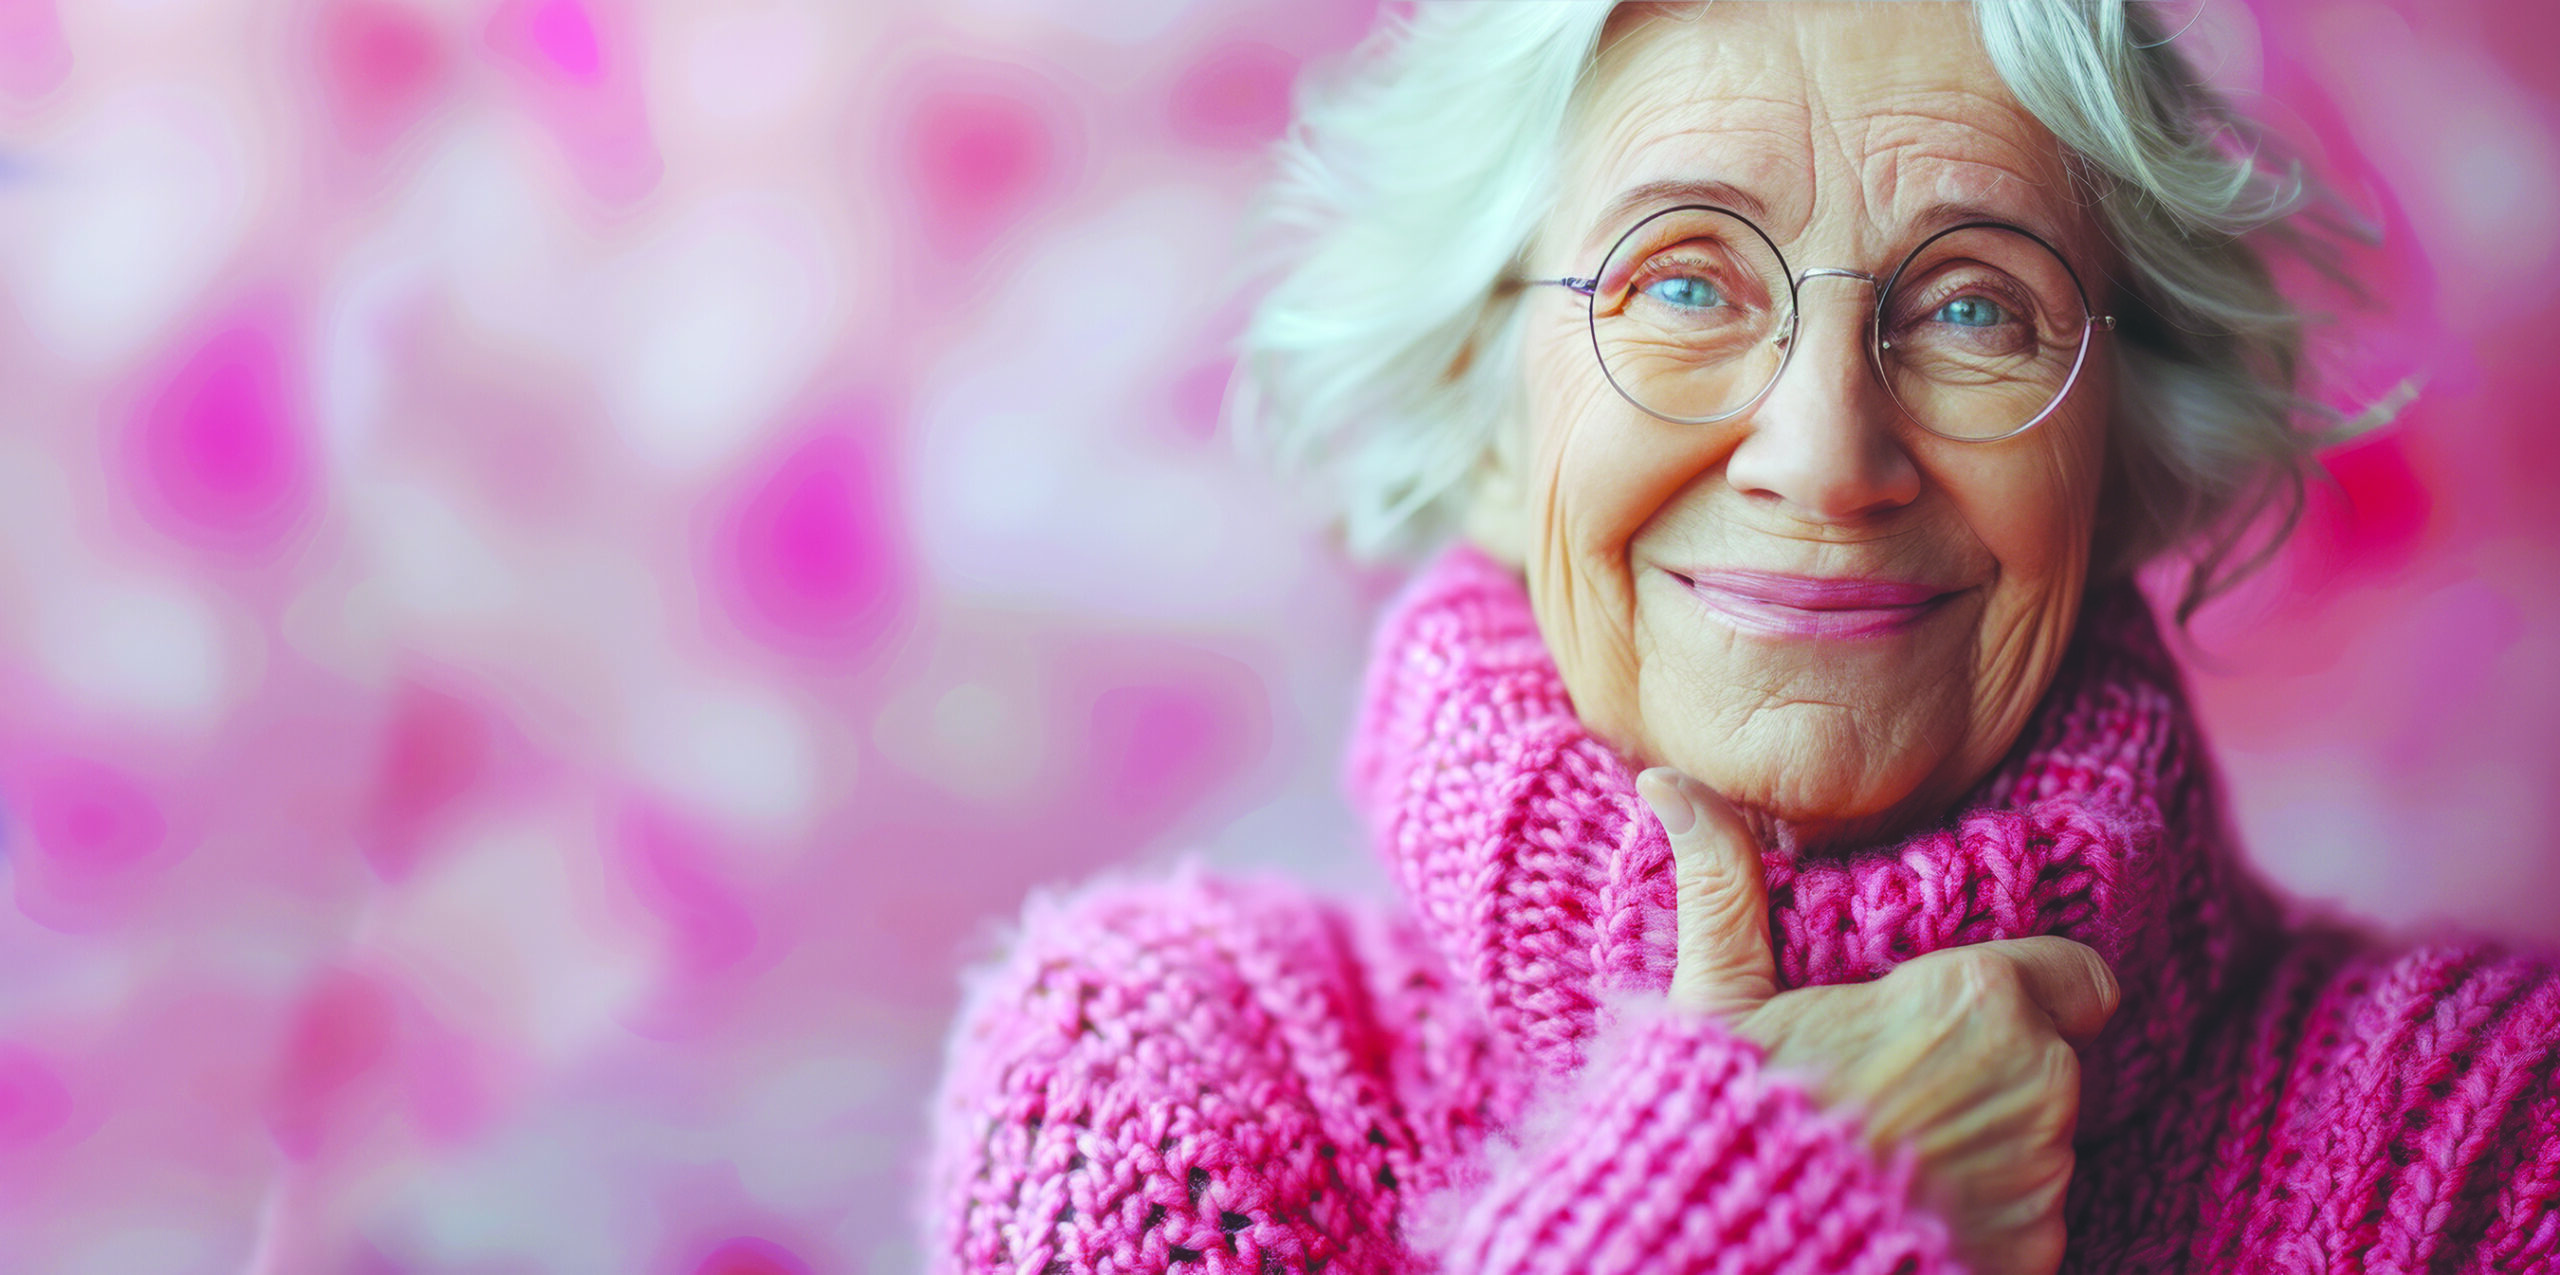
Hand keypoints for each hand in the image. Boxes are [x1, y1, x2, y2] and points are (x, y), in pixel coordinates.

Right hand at [1637, 768, 2120, 1274]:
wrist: (1736, 1257)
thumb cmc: (1728, 1117)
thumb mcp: (1717, 995)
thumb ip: (1721, 883)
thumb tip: (1667, 782)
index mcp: (1977, 999)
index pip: (2077, 979)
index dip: (2032, 992)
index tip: (1969, 1014)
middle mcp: (2038, 1085)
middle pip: (2046, 1064)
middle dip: (1987, 1073)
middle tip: (1894, 1091)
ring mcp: (2044, 1182)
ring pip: (2037, 1146)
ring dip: (1982, 1147)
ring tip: (1887, 1156)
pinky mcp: (2036, 1258)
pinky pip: (2027, 1224)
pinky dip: (1979, 1220)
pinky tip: (1901, 1213)